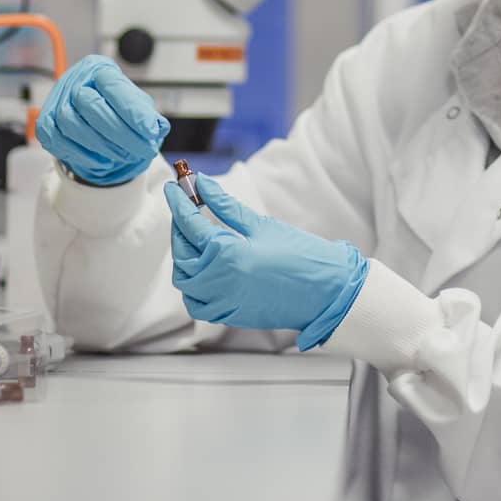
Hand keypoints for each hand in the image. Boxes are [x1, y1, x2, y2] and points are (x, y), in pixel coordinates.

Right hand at [35, 55, 169, 185]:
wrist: (95, 122)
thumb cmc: (118, 111)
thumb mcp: (138, 108)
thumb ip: (148, 116)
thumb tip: (156, 128)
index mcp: (100, 68)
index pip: (113, 85)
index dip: (132, 110)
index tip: (150, 131)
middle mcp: (74, 79)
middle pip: (89, 103)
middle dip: (119, 132)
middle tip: (142, 149)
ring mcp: (56, 99)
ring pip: (70, 122)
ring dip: (100, 144)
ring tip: (123, 156)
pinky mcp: (45, 123)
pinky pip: (56, 139)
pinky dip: (81, 154)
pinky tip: (102, 160)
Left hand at [165, 174, 367, 349]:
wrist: (327, 293)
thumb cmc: (301, 256)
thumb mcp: (262, 226)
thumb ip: (227, 207)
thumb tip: (204, 185)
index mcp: (228, 255)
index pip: (190, 224)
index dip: (179, 202)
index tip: (173, 187)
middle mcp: (219, 283)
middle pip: (182, 253)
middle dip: (180, 228)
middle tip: (186, 208)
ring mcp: (223, 303)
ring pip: (185, 281)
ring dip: (184, 257)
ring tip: (194, 237)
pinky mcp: (230, 316)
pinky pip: (197, 303)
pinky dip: (192, 286)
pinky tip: (203, 270)